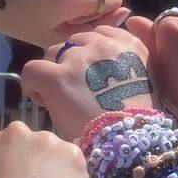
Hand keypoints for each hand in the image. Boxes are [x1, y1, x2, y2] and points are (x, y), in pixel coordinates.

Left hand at [20, 26, 155, 139]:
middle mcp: (105, 45)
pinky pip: (33, 70)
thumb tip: (103, 68)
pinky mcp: (57, 77)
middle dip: (72, 62)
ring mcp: (79, 59)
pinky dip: (33, 85)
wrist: (128, 144)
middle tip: (75, 89)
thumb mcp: (144, 83)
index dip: (89, 53)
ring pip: (52, 53)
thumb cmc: (137, 123)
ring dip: (54, 71)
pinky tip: (44, 101)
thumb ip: (126, 67)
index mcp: (130, 45)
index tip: (90, 74)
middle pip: (75, 42)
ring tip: (59, 97)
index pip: (100, 33)